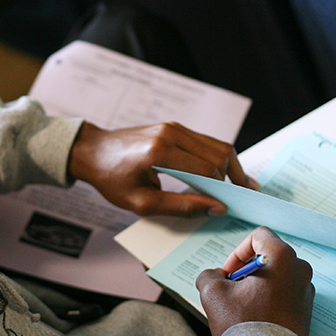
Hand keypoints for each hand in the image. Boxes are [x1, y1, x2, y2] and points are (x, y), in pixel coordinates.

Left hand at [67, 121, 253, 216]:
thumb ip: (181, 207)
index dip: (223, 190)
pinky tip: (222, 176)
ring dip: (230, 167)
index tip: (231, 208)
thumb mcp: (141, 203)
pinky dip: (218, 159)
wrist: (92, 152)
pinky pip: (205, 142)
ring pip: (217, 145)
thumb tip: (216, 208)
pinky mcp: (174, 127)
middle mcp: (171, 133)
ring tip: (239, 189)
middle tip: (243, 199)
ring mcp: (174, 127)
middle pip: (219, 154)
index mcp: (161, 152)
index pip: (207, 169)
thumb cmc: (112, 180)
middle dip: (233, 178)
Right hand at [195, 227, 314, 335]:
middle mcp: (300, 269)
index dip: (238, 251)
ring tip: (243, 307)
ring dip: (258, 284)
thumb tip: (215, 276)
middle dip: (247, 270)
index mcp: (281, 257)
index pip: (259, 236)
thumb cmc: (244, 324)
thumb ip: (209, 275)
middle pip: (269, 256)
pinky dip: (270, 298)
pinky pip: (286, 292)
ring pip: (277, 275)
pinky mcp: (307, 308)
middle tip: (232, 290)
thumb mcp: (213, 293)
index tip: (229, 272)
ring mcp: (306, 289)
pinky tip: (256, 317)